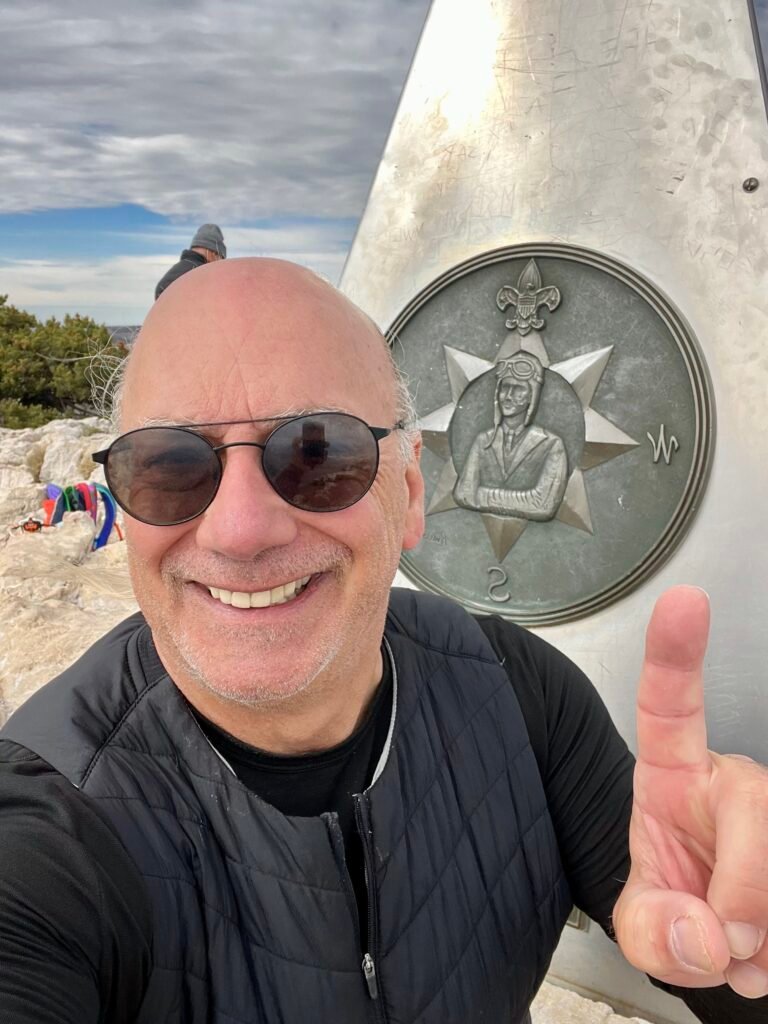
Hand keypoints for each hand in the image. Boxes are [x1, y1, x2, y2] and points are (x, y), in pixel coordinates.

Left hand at [613, 585, 767, 998]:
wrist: (719, 941)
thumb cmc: (676, 906)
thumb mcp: (642, 922)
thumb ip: (652, 929)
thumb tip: (704, 934)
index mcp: (675, 778)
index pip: (670, 706)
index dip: (676, 653)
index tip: (684, 601)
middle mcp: (734, 784)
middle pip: (757, 805)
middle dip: (744, 884)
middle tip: (725, 939)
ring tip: (741, 951)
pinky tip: (767, 955)